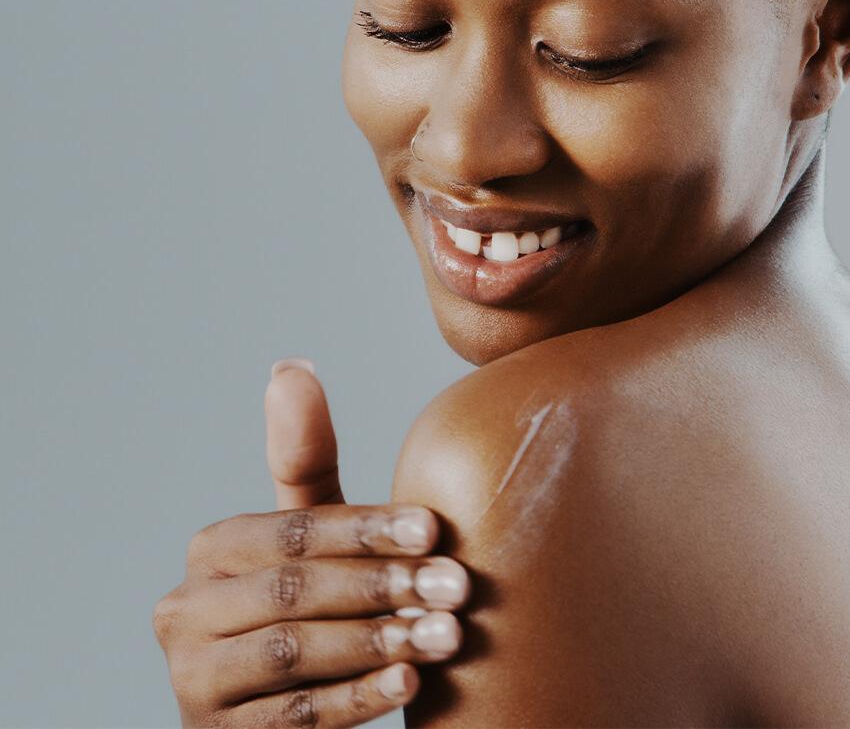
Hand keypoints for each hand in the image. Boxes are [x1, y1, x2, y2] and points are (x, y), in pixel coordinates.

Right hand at [153, 359, 469, 726]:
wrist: (285, 713)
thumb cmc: (314, 608)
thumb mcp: (312, 542)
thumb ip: (305, 464)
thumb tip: (292, 364)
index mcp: (211, 551)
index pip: (294, 530)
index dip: (366, 529)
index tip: (434, 528)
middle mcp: (184, 611)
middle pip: (293, 590)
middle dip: (382, 586)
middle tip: (458, 587)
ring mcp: (193, 681)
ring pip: (293, 652)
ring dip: (377, 641)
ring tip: (447, 634)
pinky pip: (294, 717)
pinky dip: (355, 699)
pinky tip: (410, 685)